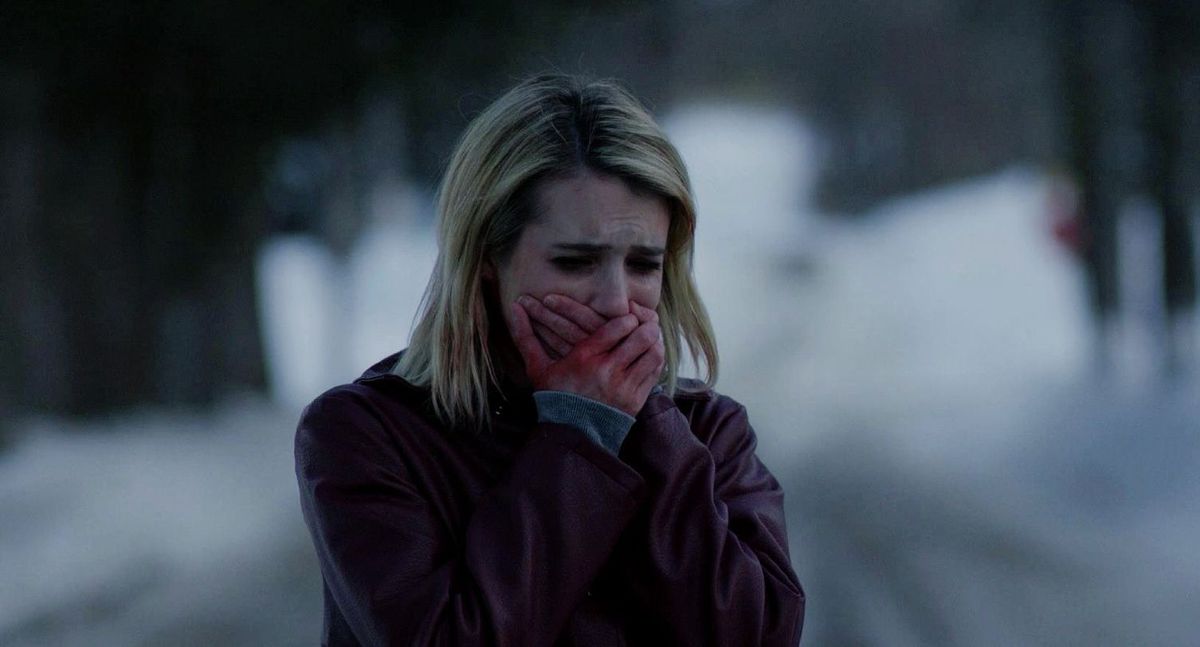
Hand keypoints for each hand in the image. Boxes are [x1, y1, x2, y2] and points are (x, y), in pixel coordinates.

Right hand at [509, 295, 664, 415]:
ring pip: (652, 353)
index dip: (628, 317)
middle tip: (644, 321)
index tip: (627, 315)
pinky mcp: (636, 400)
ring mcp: (624, 386)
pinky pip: (655, 372)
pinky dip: (656, 359)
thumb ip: (526, 336)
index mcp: (585, 358)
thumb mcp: (537, 367)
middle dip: (646, 325)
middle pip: (640, 337)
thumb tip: (513, 307)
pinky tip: (650, 354)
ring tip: (650, 335)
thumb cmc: (553, 397)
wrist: (570, 434)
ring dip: (654, 341)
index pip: (618, 326)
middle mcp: (607, 371)